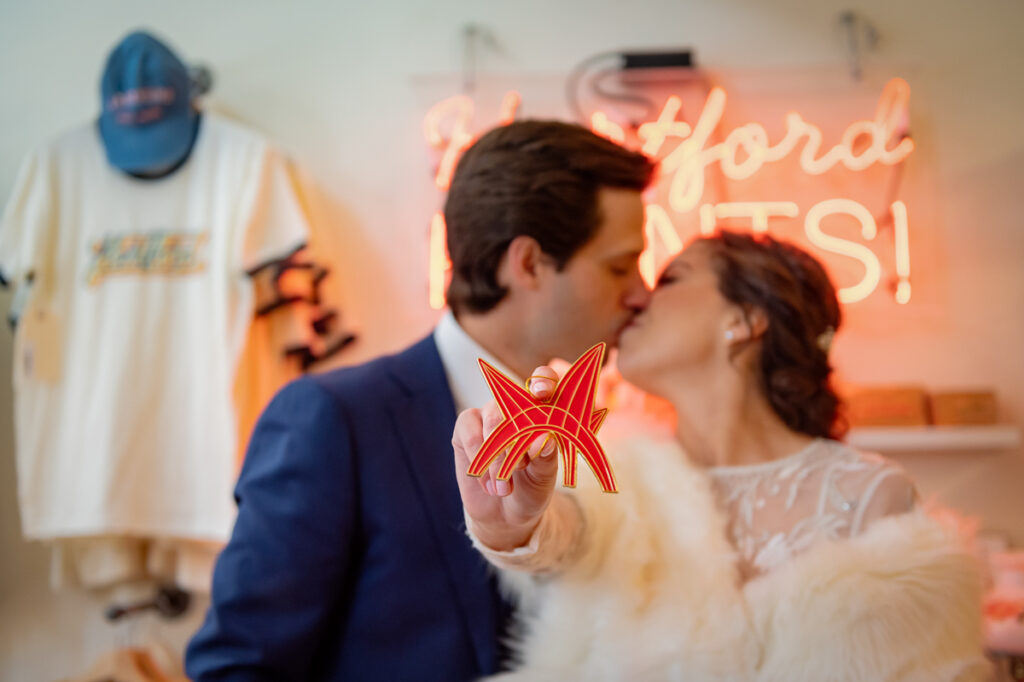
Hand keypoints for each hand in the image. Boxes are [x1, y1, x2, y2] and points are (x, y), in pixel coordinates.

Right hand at [452, 366, 560, 550]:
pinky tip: (489, 483)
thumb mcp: (545, 478)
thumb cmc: (531, 490)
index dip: (543, 381)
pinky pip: (470, 435)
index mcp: (542, 412)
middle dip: (517, 439)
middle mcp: (515, 407)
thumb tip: (544, 439)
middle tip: (521, 468)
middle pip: (513, 403)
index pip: (544, 382)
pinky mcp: (465, 428)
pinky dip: (480, 460)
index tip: (542, 394)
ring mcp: (488, 416)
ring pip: (491, 421)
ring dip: (499, 457)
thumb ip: (546, 457)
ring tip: (505, 487)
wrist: (504, 516)